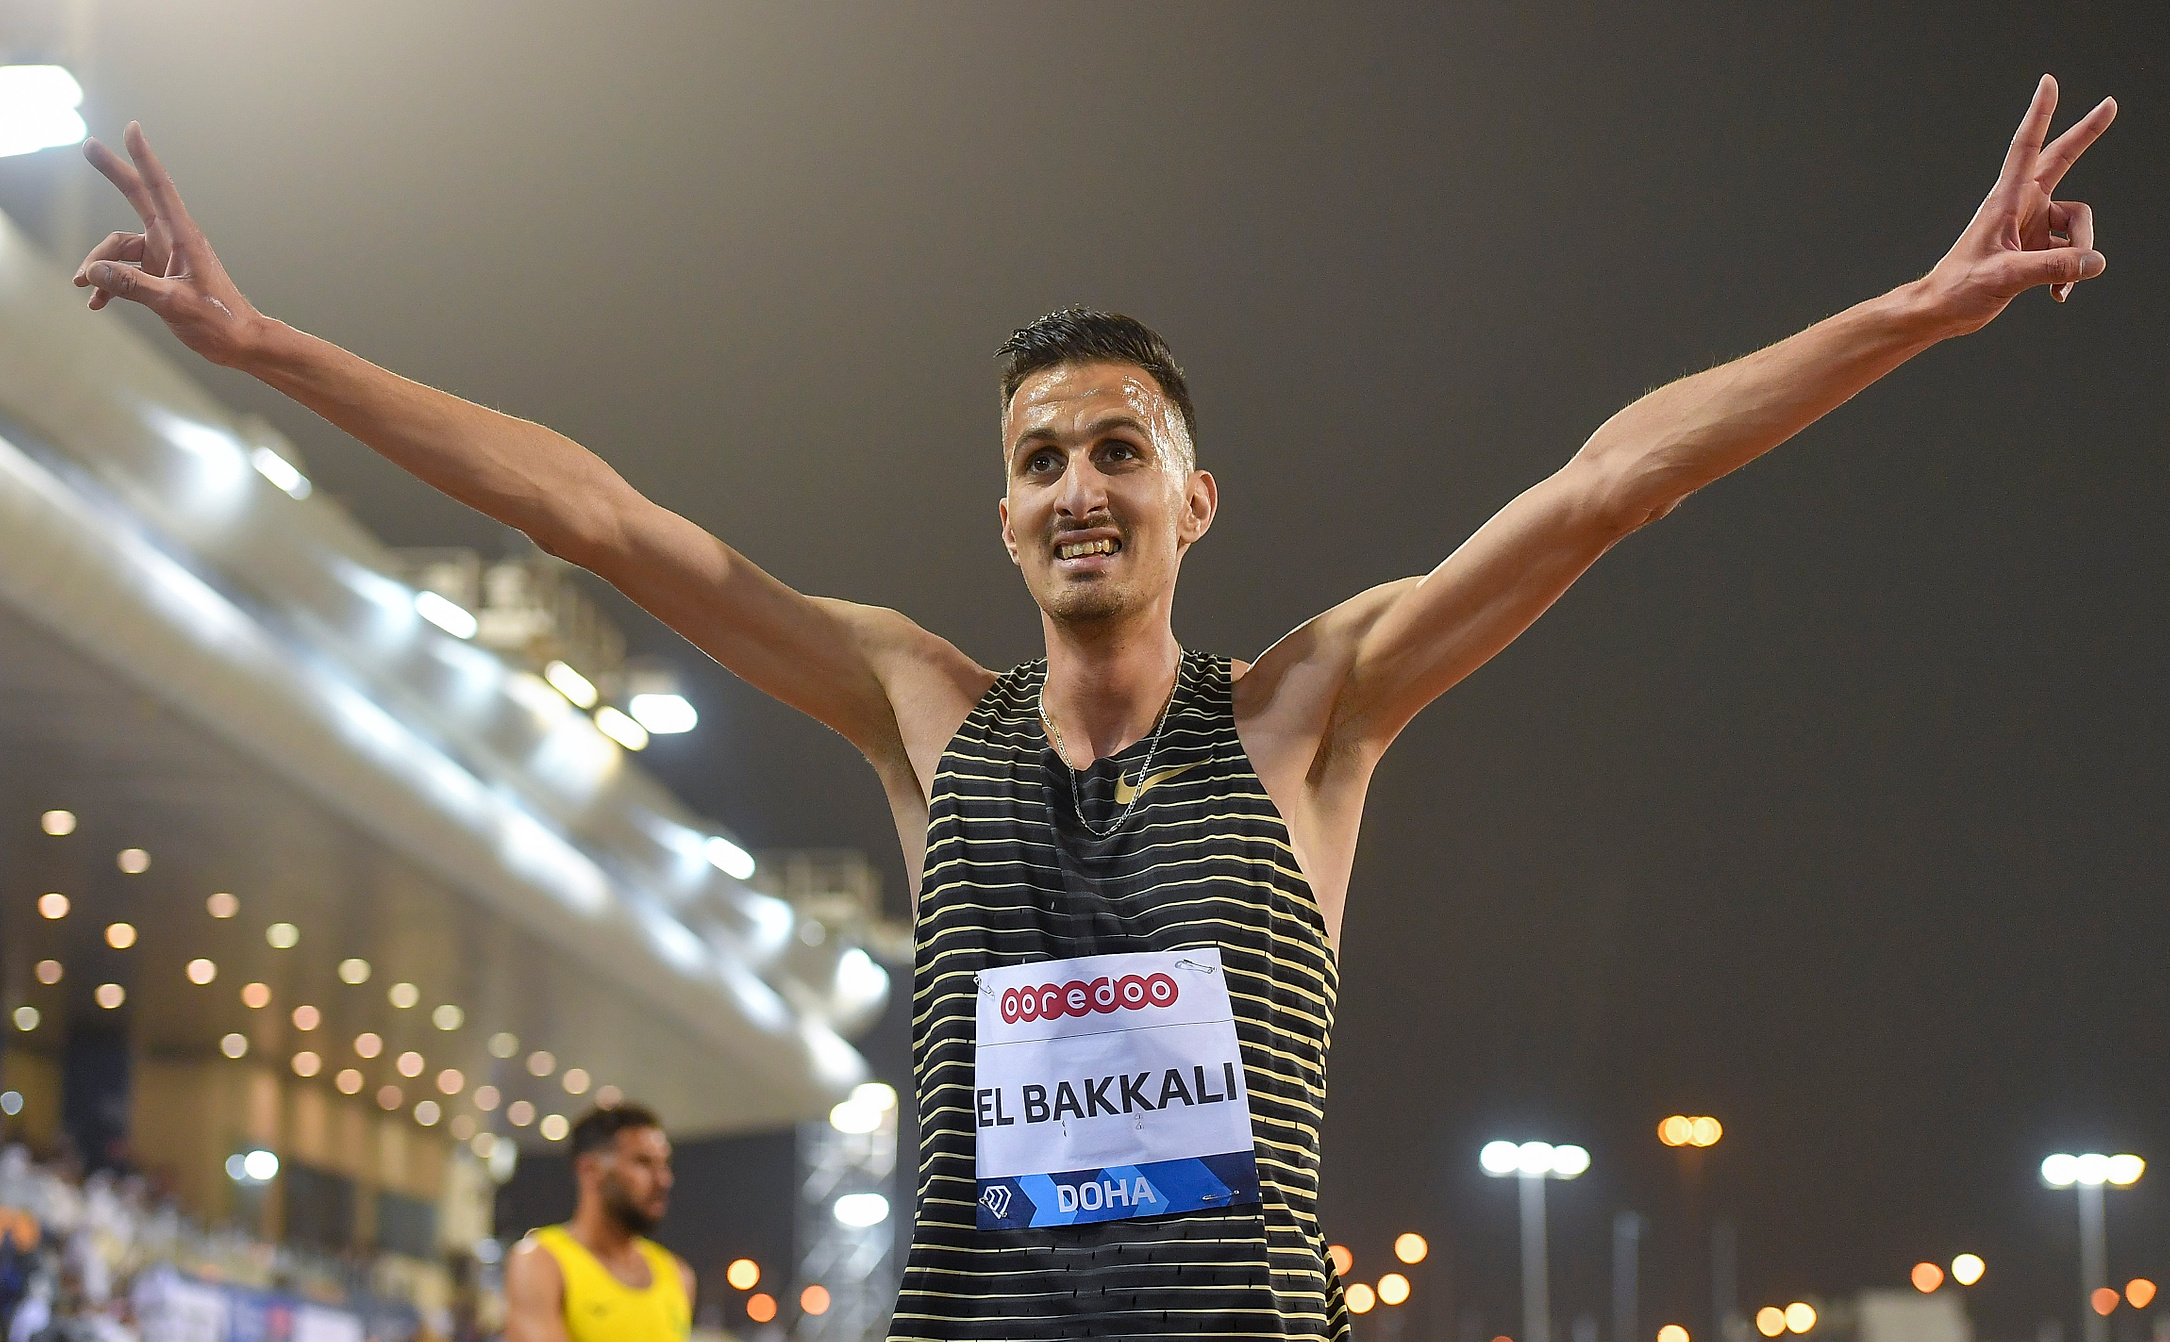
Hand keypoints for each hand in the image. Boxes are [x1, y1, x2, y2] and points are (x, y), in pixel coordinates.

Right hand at [74, 122, 261, 366]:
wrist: (241, 344)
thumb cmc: (219, 323)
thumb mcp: (174, 305)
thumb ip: (134, 286)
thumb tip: (95, 271)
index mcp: (183, 238)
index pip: (159, 189)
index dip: (143, 157)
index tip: (132, 129)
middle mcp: (173, 242)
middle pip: (138, 198)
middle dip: (114, 174)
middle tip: (89, 147)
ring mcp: (166, 258)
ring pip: (121, 248)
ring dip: (100, 265)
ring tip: (84, 287)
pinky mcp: (161, 277)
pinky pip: (126, 272)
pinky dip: (110, 285)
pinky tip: (97, 303)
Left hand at [1921, 76, 2114, 335]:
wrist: (1942, 311)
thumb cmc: (1959, 289)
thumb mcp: (2006, 277)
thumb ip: (2052, 267)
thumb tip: (2095, 261)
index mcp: (2006, 200)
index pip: (2027, 148)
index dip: (2040, 114)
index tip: (2048, 83)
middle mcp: (2021, 206)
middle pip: (2061, 161)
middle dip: (2086, 135)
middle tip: (2110, 104)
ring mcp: (2030, 225)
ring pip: (2077, 223)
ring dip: (2078, 252)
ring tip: (2059, 284)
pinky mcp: (2035, 247)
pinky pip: (2070, 252)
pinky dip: (2069, 273)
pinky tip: (2057, 295)